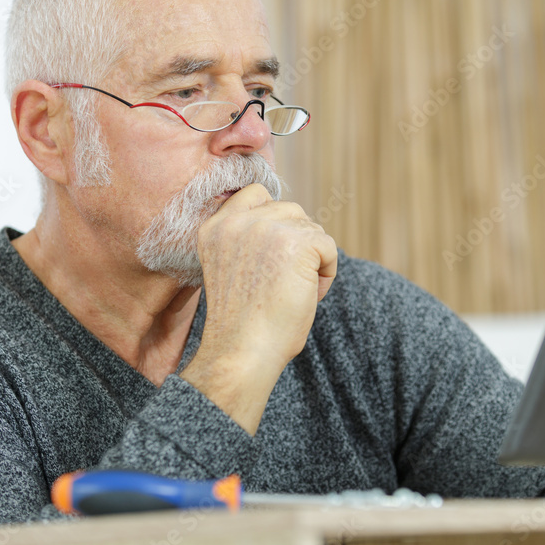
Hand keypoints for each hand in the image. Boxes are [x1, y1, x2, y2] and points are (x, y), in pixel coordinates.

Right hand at [180, 184, 337, 434]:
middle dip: (298, 243)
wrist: (243, 352)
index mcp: (215, 227)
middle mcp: (237, 221)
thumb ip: (249, 239)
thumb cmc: (242, 324)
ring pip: (312, 229)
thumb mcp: (231, 268)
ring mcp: (267, 227)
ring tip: (292, 292)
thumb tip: (288, 220)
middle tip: (284, 283)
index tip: (277, 250)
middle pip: (291, 210)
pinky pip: (329, 247)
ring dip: (312, 260)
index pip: (255, 193)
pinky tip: (307, 295)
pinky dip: (326, 273)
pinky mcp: (297, 241)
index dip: (275, 217)